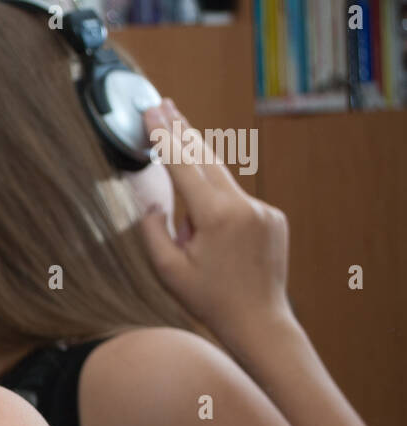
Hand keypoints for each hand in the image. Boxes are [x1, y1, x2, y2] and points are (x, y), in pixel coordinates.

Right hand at [135, 99, 295, 348]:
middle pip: (207, 158)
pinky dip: (218, 200)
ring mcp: (263, 210)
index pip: (184, 165)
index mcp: (215, 216)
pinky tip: (206, 219)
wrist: (259, 322)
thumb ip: (154, 229)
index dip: (164, 135)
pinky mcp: (273, 218)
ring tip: (178, 133)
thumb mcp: (167, 269)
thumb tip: (152, 199)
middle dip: (183, 130)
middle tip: (164, 103)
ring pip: (223, 179)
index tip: (152, 111)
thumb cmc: (208, 300)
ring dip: (199, 160)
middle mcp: (244, 206)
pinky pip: (237, 200)